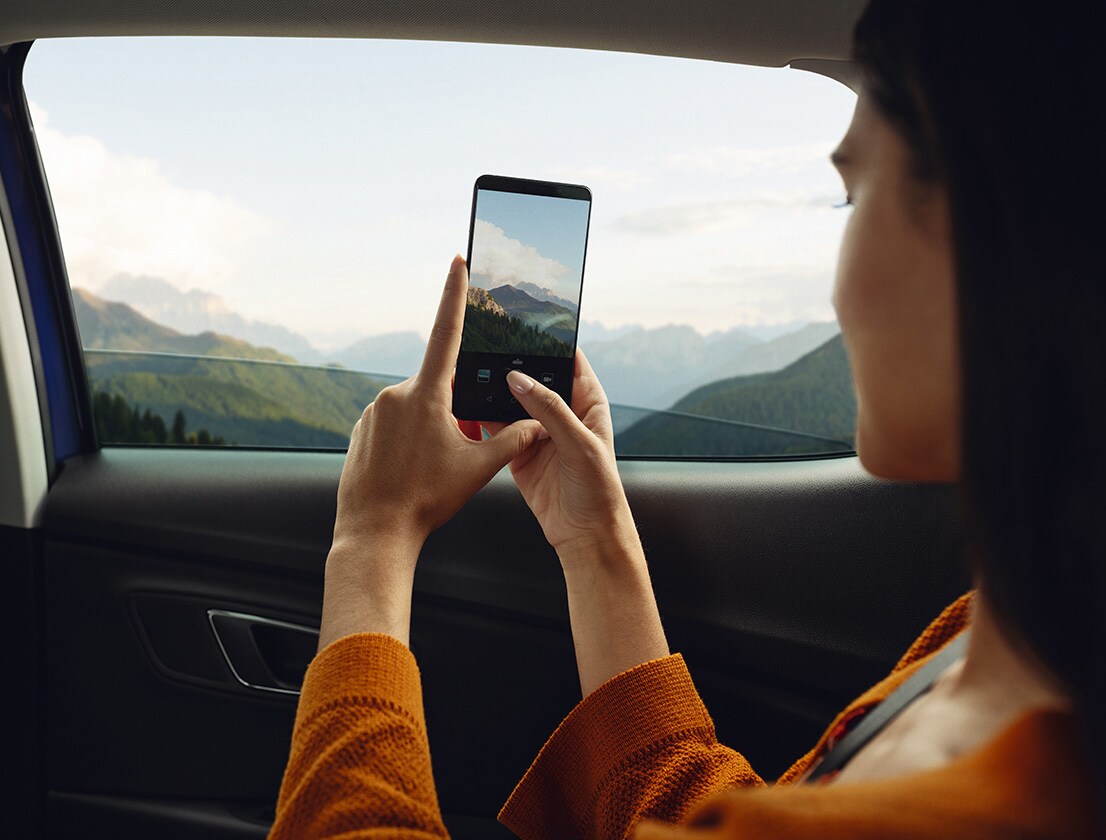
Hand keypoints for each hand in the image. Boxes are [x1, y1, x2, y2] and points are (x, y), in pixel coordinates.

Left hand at [319, 256, 543, 648]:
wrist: (374, 533)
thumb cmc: (426, 500)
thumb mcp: (477, 468)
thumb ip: (511, 439)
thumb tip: (538, 424)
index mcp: (426, 395)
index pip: (447, 333)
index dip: (454, 295)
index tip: (457, 261)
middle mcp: (395, 394)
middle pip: (438, 388)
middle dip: (454, 412)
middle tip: (454, 453)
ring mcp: (373, 412)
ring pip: (416, 410)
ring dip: (431, 431)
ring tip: (429, 472)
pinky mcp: (361, 430)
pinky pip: (394, 425)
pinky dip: (409, 443)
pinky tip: (410, 473)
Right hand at [485, 348, 642, 573]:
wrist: (584, 535)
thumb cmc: (598, 490)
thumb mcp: (578, 444)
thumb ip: (549, 410)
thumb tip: (519, 379)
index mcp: (588, 403)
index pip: (569, 360)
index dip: (550, 342)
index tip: (525, 325)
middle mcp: (563, 413)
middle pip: (535, 378)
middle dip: (514, 365)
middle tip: (489, 347)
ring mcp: (538, 432)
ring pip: (512, 402)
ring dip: (495, 392)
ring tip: (473, 374)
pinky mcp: (519, 452)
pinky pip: (498, 428)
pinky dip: (483, 418)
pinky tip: (469, 406)